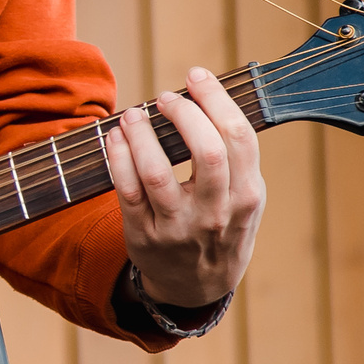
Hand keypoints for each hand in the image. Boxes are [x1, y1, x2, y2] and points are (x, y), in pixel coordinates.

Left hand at [103, 67, 264, 311]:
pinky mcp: (144, 235)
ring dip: (142, 134)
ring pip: (157, 172)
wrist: (197, 287)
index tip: (196, 76)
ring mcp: (178, 227)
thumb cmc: (222, 226)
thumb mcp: (245, 198)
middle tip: (166, 97)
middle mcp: (215, 213)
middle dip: (184, 112)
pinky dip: (118, 157)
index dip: (216, 99)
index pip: (238, 137)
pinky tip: (116, 138)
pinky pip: (127, 190)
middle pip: (206, 151)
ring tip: (134, 115)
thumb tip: (207, 93)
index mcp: (246, 197)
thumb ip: (235, 155)